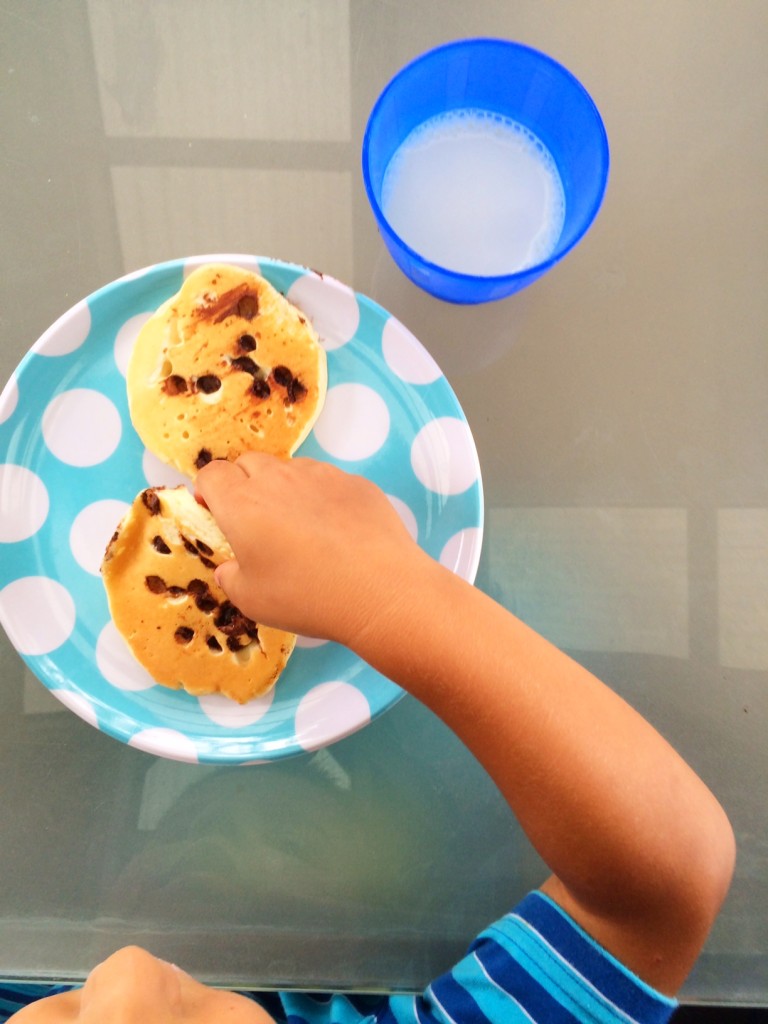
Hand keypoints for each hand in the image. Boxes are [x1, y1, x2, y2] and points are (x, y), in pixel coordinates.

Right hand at [194, 453, 424, 642]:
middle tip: (257, 522)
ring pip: (290, 468)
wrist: (380, 590)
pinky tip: (337, 530)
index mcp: (242, 503)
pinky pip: (327, 479)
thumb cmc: (306, 596)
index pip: (212, 473)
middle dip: (244, 484)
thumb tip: (230, 567)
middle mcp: (278, 478)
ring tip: (300, 526)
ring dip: (284, 488)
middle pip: (249, 463)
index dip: (209, 490)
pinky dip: (321, 496)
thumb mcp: (251, 600)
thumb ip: (231, 577)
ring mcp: (320, 475)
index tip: (216, 513)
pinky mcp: (355, 482)